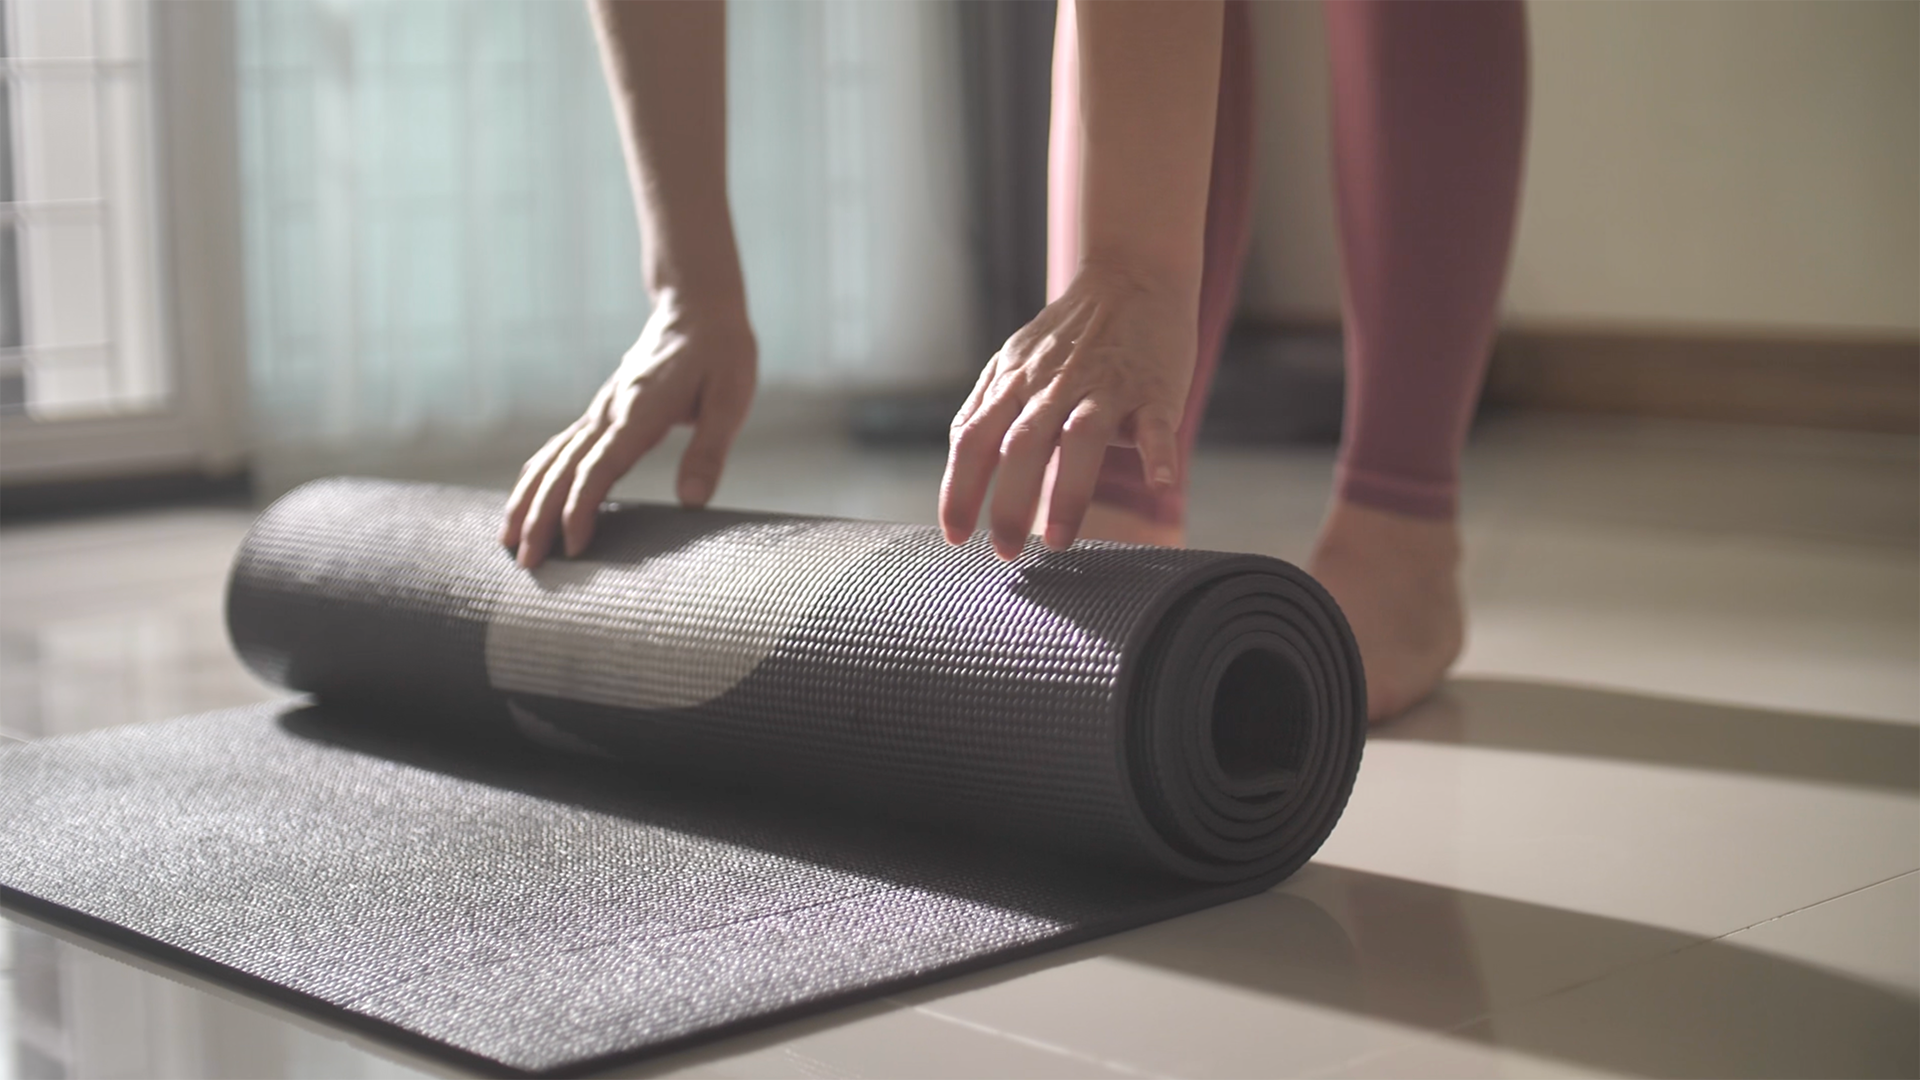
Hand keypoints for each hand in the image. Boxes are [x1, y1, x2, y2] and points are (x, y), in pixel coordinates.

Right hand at [500, 296, 755, 566]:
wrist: (697, 308)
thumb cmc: (721, 354)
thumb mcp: (730, 400)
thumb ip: (708, 451)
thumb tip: (692, 502)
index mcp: (639, 412)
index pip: (599, 467)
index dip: (581, 508)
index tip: (571, 547)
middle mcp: (609, 413)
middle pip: (563, 470)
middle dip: (540, 517)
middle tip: (525, 561)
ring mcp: (600, 411)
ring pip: (552, 459)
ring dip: (528, 499)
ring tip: (508, 539)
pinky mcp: (601, 412)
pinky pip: (559, 448)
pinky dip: (537, 476)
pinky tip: (525, 499)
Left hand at [940, 263, 1195, 558]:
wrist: (1133, 275)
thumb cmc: (1071, 334)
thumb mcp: (1014, 361)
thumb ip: (984, 408)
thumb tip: (956, 465)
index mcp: (1015, 382)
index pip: (973, 438)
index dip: (958, 489)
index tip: (955, 534)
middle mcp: (1054, 385)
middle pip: (1020, 445)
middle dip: (1008, 504)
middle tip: (1005, 552)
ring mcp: (1105, 386)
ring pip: (1080, 438)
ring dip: (1067, 492)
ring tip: (1059, 541)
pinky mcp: (1153, 389)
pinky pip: (1155, 425)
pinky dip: (1158, 455)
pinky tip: (1159, 484)